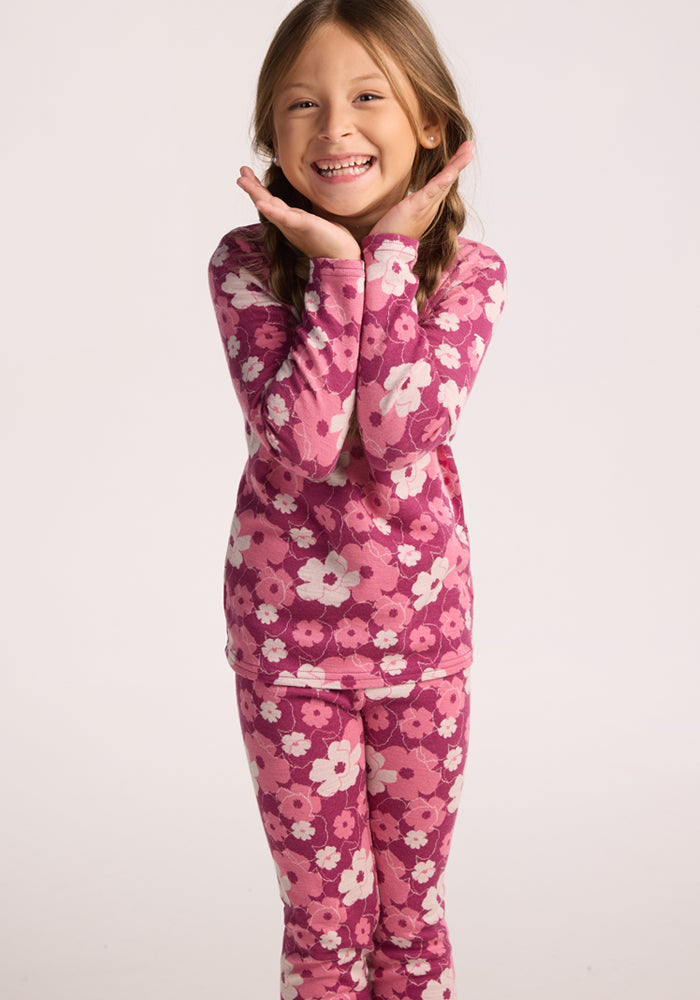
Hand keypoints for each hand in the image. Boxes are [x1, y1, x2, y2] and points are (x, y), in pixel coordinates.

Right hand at [236, 166, 360, 260]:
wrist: (343, 256)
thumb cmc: (330, 240)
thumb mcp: (312, 222)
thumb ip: (302, 215)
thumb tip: (297, 208)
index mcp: (290, 220)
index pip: (270, 202)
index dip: (257, 188)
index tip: (246, 173)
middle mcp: (287, 223)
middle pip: (265, 202)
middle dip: (251, 188)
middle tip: (238, 175)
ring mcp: (293, 225)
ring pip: (270, 207)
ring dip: (255, 193)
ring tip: (242, 181)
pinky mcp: (303, 226)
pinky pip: (285, 217)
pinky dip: (272, 211)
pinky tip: (261, 204)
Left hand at [370, 140, 473, 240]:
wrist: (386, 254)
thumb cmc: (390, 236)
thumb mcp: (401, 216)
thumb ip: (406, 207)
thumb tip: (405, 200)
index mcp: (426, 207)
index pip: (441, 184)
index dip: (451, 169)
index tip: (460, 154)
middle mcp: (430, 207)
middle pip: (448, 181)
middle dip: (459, 162)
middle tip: (470, 146)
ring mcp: (425, 208)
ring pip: (444, 183)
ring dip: (457, 166)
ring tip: (468, 151)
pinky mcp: (416, 208)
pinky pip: (433, 191)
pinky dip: (443, 179)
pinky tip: (451, 170)